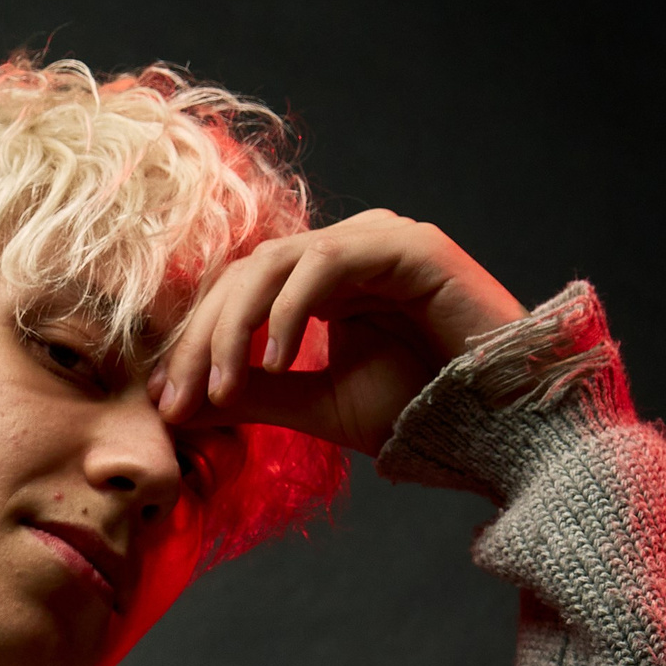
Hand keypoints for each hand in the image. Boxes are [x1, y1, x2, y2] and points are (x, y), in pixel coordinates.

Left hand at [151, 211, 525, 457]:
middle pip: (245, 275)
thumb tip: (182, 400)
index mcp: (325, 282)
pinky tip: (273, 361)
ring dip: (234, 328)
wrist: (498, 425)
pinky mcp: (406, 246)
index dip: (196, 346)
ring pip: (274, 263)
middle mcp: (347, 250)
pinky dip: (288, 312)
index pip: (239, 296)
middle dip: (202, 340)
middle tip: (179, 400)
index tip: (168, 404)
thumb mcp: (318, 406)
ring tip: (223, 389)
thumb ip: (255, 395)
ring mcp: (377, 239)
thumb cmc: (420, 413)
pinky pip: (324, 262)